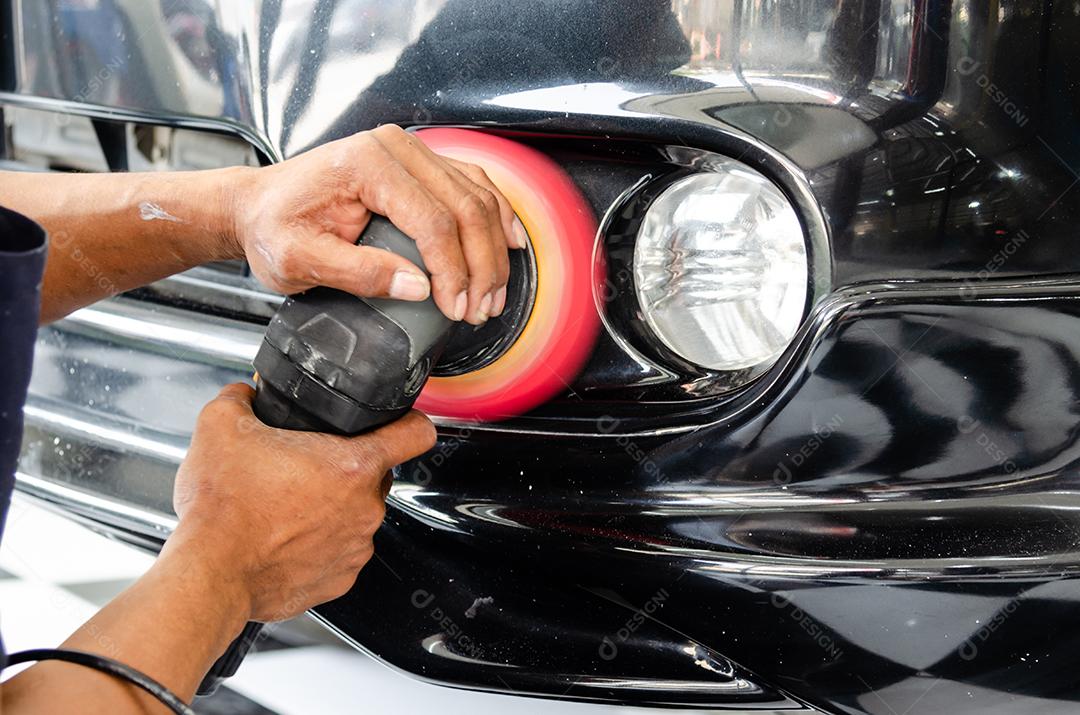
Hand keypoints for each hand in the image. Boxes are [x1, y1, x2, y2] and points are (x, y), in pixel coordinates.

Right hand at [166, 383, 434, 622]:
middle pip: (376, 474)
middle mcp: (365, 508)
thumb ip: (241, 398)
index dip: (408, 422)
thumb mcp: (221, 427)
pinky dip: (317, 545)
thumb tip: (244, 395)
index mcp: (354, 466)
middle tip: (303, 466)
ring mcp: (355, 547)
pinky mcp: (339, 580)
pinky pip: (339, 552)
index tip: (398, 424)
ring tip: (285, 506)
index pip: (417, 433)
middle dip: (345, 467)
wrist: (207, 574)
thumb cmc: (223, 510)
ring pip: (356, 514)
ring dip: (330, 508)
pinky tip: (284, 537)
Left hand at [232, 124, 525, 324]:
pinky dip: (497, 216)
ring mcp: (411, 151)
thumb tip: (418, 288)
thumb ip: (358, 273)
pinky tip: (510, 242)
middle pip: (466, 207)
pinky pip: (473, 185)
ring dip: (495, 248)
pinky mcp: (419, 163)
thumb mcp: (299, 261)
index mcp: (366, 164)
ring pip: (478, 196)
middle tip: (482, 309)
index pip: (432, 220)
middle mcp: (395, 148)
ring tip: (494, 293)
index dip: (452, 271)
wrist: (256, 205)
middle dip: (482, 266)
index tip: (457, 308)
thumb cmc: (272, 228)